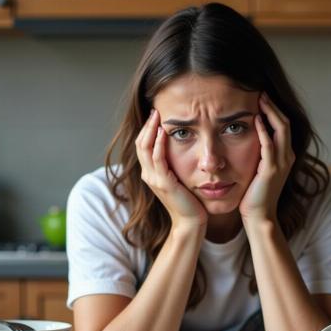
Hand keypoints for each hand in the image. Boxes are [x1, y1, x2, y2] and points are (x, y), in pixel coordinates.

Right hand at [135, 109, 206, 229]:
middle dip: (147, 125)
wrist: (190, 221)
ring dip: (151, 130)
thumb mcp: (178, 178)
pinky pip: (158, 159)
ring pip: (145, 149)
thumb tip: (180, 148)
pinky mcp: (164, 183)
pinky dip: (159, 144)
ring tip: (157, 115)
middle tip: (155, 109)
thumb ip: (174, 165)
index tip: (155, 114)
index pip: (143, 146)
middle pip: (140, 144)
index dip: (147, 130)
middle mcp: (148, 175)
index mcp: (150, 173)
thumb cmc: (189, 201)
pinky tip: (164, 132)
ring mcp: (153, 179)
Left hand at [239, 93, 294, 223]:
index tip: (262, 97)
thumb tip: (246, 138)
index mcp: (285, 156)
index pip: (283, 126)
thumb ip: (258, 154)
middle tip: (261, 91)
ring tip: (260, 98)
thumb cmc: (255, 195)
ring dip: (270, 112)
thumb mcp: (258, 170)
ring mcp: (281, 163)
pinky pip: (269, 145)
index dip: (274, 110)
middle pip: (285, 123)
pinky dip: (264, 130)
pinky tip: (255, 119)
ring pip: (281, 129)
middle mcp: (287, 157)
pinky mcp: (271, 170)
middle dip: (273, 106)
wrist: (259, 216)